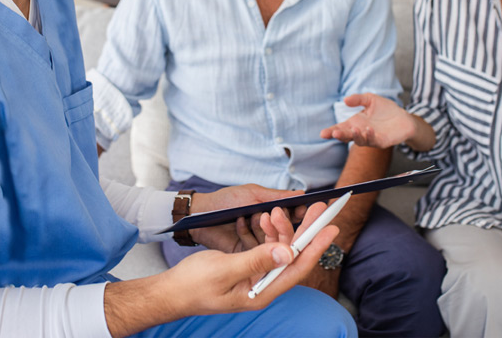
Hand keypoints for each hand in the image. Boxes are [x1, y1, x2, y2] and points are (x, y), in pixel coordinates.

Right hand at [105, 203, 338, 336]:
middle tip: (320, 209)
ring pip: (279, 250)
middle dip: (305, 231)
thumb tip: (288, 252)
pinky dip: (266, 233)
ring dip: (280, 229)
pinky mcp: (247, 268)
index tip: (331, 228)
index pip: (297, 267)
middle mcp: (263, 286)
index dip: (316, 246)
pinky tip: (262, 219)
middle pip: (293, 257)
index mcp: (262, 292)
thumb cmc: (193, 284)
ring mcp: (255, 278)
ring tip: (274, 210)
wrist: (170, 291)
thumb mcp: (225, 270)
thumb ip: (257, 260)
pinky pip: (265, 249)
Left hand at [190, 184, 305, 252]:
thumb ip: (276, 196)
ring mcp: (256, 245)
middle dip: (283, 225)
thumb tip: (301, 194)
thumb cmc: (225, 201)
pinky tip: (239, 221)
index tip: (303, 210)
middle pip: (285, 234)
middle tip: (277, 215)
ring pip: (271, 243)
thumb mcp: (251, 194)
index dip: (298, 216)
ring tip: (254, 215)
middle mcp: (266, 232)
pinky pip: (254, 249)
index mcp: (270, 215)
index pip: (291, 219)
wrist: (198, 215)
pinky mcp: (245, 255)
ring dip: (263, 228)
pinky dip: (247, 233)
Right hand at [320, 93, 430, 149]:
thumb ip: (358, 99)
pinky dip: (370, 136)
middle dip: (340, 135)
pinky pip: (374, 141)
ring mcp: (370, 138)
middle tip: (334, 133)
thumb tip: (345, 100)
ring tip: (353, 129)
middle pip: (347, 136)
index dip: (331, 131)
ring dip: (355, 136)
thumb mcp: (370, 99)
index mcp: (355, 123)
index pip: (341, 128)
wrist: (404, 118)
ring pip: (360, 140)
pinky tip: (368, 129)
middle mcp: (360, 132)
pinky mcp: (381, 142)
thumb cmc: (386, 110)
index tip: (323, 133)